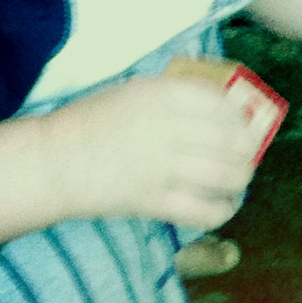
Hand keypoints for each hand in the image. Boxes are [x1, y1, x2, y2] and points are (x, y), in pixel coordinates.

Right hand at [42, 73, 261, 230]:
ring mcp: (162, 166)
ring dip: (241, 180)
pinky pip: (206, 210)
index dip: (242, 120)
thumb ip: (178, 98)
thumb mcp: (136, 92)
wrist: (52, 160)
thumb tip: (228, 109)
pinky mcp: (154, 201)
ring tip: (237, 182)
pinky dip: (224, 210)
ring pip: (228, 176)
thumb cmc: (93, 123)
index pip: (225, 106)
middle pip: (234, 142)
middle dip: (248, 154)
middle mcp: (168, 128)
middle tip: (246, 159)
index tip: (245, 128)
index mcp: (163, 95)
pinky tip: (224, 205)